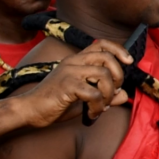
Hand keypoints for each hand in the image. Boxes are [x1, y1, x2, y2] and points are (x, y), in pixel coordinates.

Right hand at [15, 40, 131, 127]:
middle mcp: (73, 62)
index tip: (129, 61)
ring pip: (103, 75)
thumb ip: (105, 95)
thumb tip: (125, 95)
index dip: (118, 50)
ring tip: (101, 106)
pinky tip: (92, 114)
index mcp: (76, 60)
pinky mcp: (67, 85)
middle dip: (118, 76)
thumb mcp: (84, 98)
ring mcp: (69, 72)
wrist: (29, 110)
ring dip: (108, 94)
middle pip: (107, 58)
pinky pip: (94, 94)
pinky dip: (98, 107)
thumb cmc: (55, 103)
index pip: (101, 44)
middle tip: (113, 92)